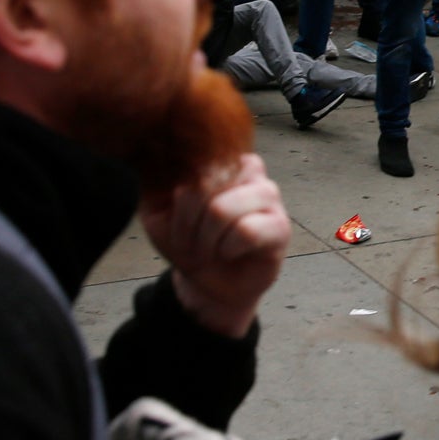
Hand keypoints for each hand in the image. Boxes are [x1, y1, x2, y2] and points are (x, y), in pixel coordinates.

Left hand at [139, 153, 289, 338]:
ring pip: (222, 209)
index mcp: (220, 157)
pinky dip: (227, 249)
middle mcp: (248, 168)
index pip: (193, 163)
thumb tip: (162, 164)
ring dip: (205, 239)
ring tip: (208, 249)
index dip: (178, 201)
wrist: (207, 282)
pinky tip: (229, 253)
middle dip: (188, 222)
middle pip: (204, 184)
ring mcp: (268, 194)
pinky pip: (247, 231)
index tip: (174, 221)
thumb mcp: (158, 210)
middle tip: (190, 241)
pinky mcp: (280, 225)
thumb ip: (159, 183)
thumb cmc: (187, 241)